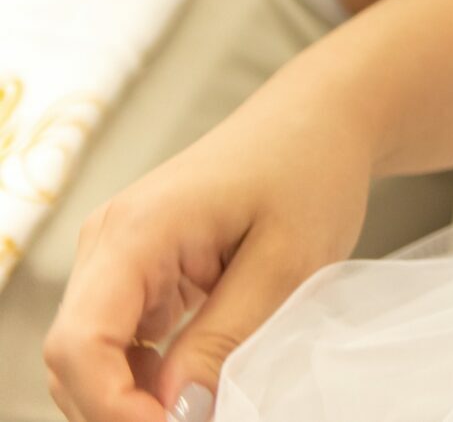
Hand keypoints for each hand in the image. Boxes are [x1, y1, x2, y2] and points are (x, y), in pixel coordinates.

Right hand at [43, 108, 369, 421]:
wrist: (320, 119)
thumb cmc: (311, 170)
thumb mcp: (286, 261)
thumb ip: (225, 338)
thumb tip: (177, 412)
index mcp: (137, 231)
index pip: (80, 343)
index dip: (113, 406)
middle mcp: (109, 242)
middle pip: (73, 357)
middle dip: (119, 408)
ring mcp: (117, 255)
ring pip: (89, 354)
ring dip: (132, 395)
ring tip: (201, 405)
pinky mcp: (137, 268)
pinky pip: (117, 338)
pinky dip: (145, 373)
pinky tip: (194, 382)